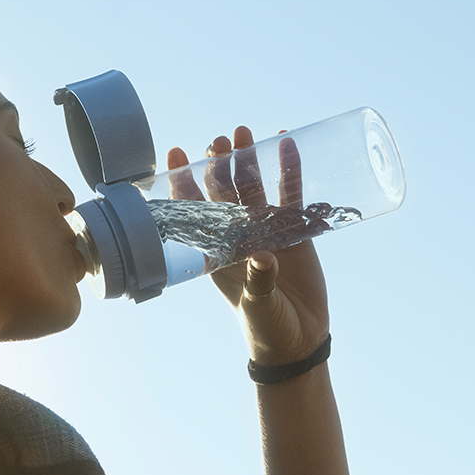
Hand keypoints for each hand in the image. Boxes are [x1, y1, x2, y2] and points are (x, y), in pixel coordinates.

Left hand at [166, 127, 329, 366]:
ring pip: (255, 187)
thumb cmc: (266, 328)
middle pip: (225, 192)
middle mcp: (238, 236)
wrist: (297, 342)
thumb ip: (258, 284)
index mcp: (218, 252)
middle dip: (219, 164)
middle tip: (219, 139)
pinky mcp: (294, 232)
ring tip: (246, 133)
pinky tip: (287, 145)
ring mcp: (266, 231)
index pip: (195, 210)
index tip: (177, 153)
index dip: (184, 182)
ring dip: (250, 160)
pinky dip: (289, 171)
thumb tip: (262, 256)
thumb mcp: (257, 307)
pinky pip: (290, 195)